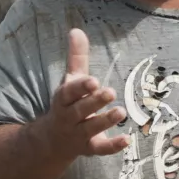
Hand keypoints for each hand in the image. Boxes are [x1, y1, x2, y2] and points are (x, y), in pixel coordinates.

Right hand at [40, 28, 130, 157]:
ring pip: (89, 129)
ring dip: (104, 121)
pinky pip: (100, 149)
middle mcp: (68, 117)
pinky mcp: (89, 148)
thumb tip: (76, 30)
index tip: (93, 80)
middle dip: (93, 102)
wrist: (52, 140)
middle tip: (110, 92)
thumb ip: (76, 57)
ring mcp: (78, 134)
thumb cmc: (67, 103)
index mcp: (63, 99)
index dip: (80, 87)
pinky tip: (127, 140)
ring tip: (121, 112)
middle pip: (79, 110)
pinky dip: (112, 146)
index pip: (68, 92)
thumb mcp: (70, 81)